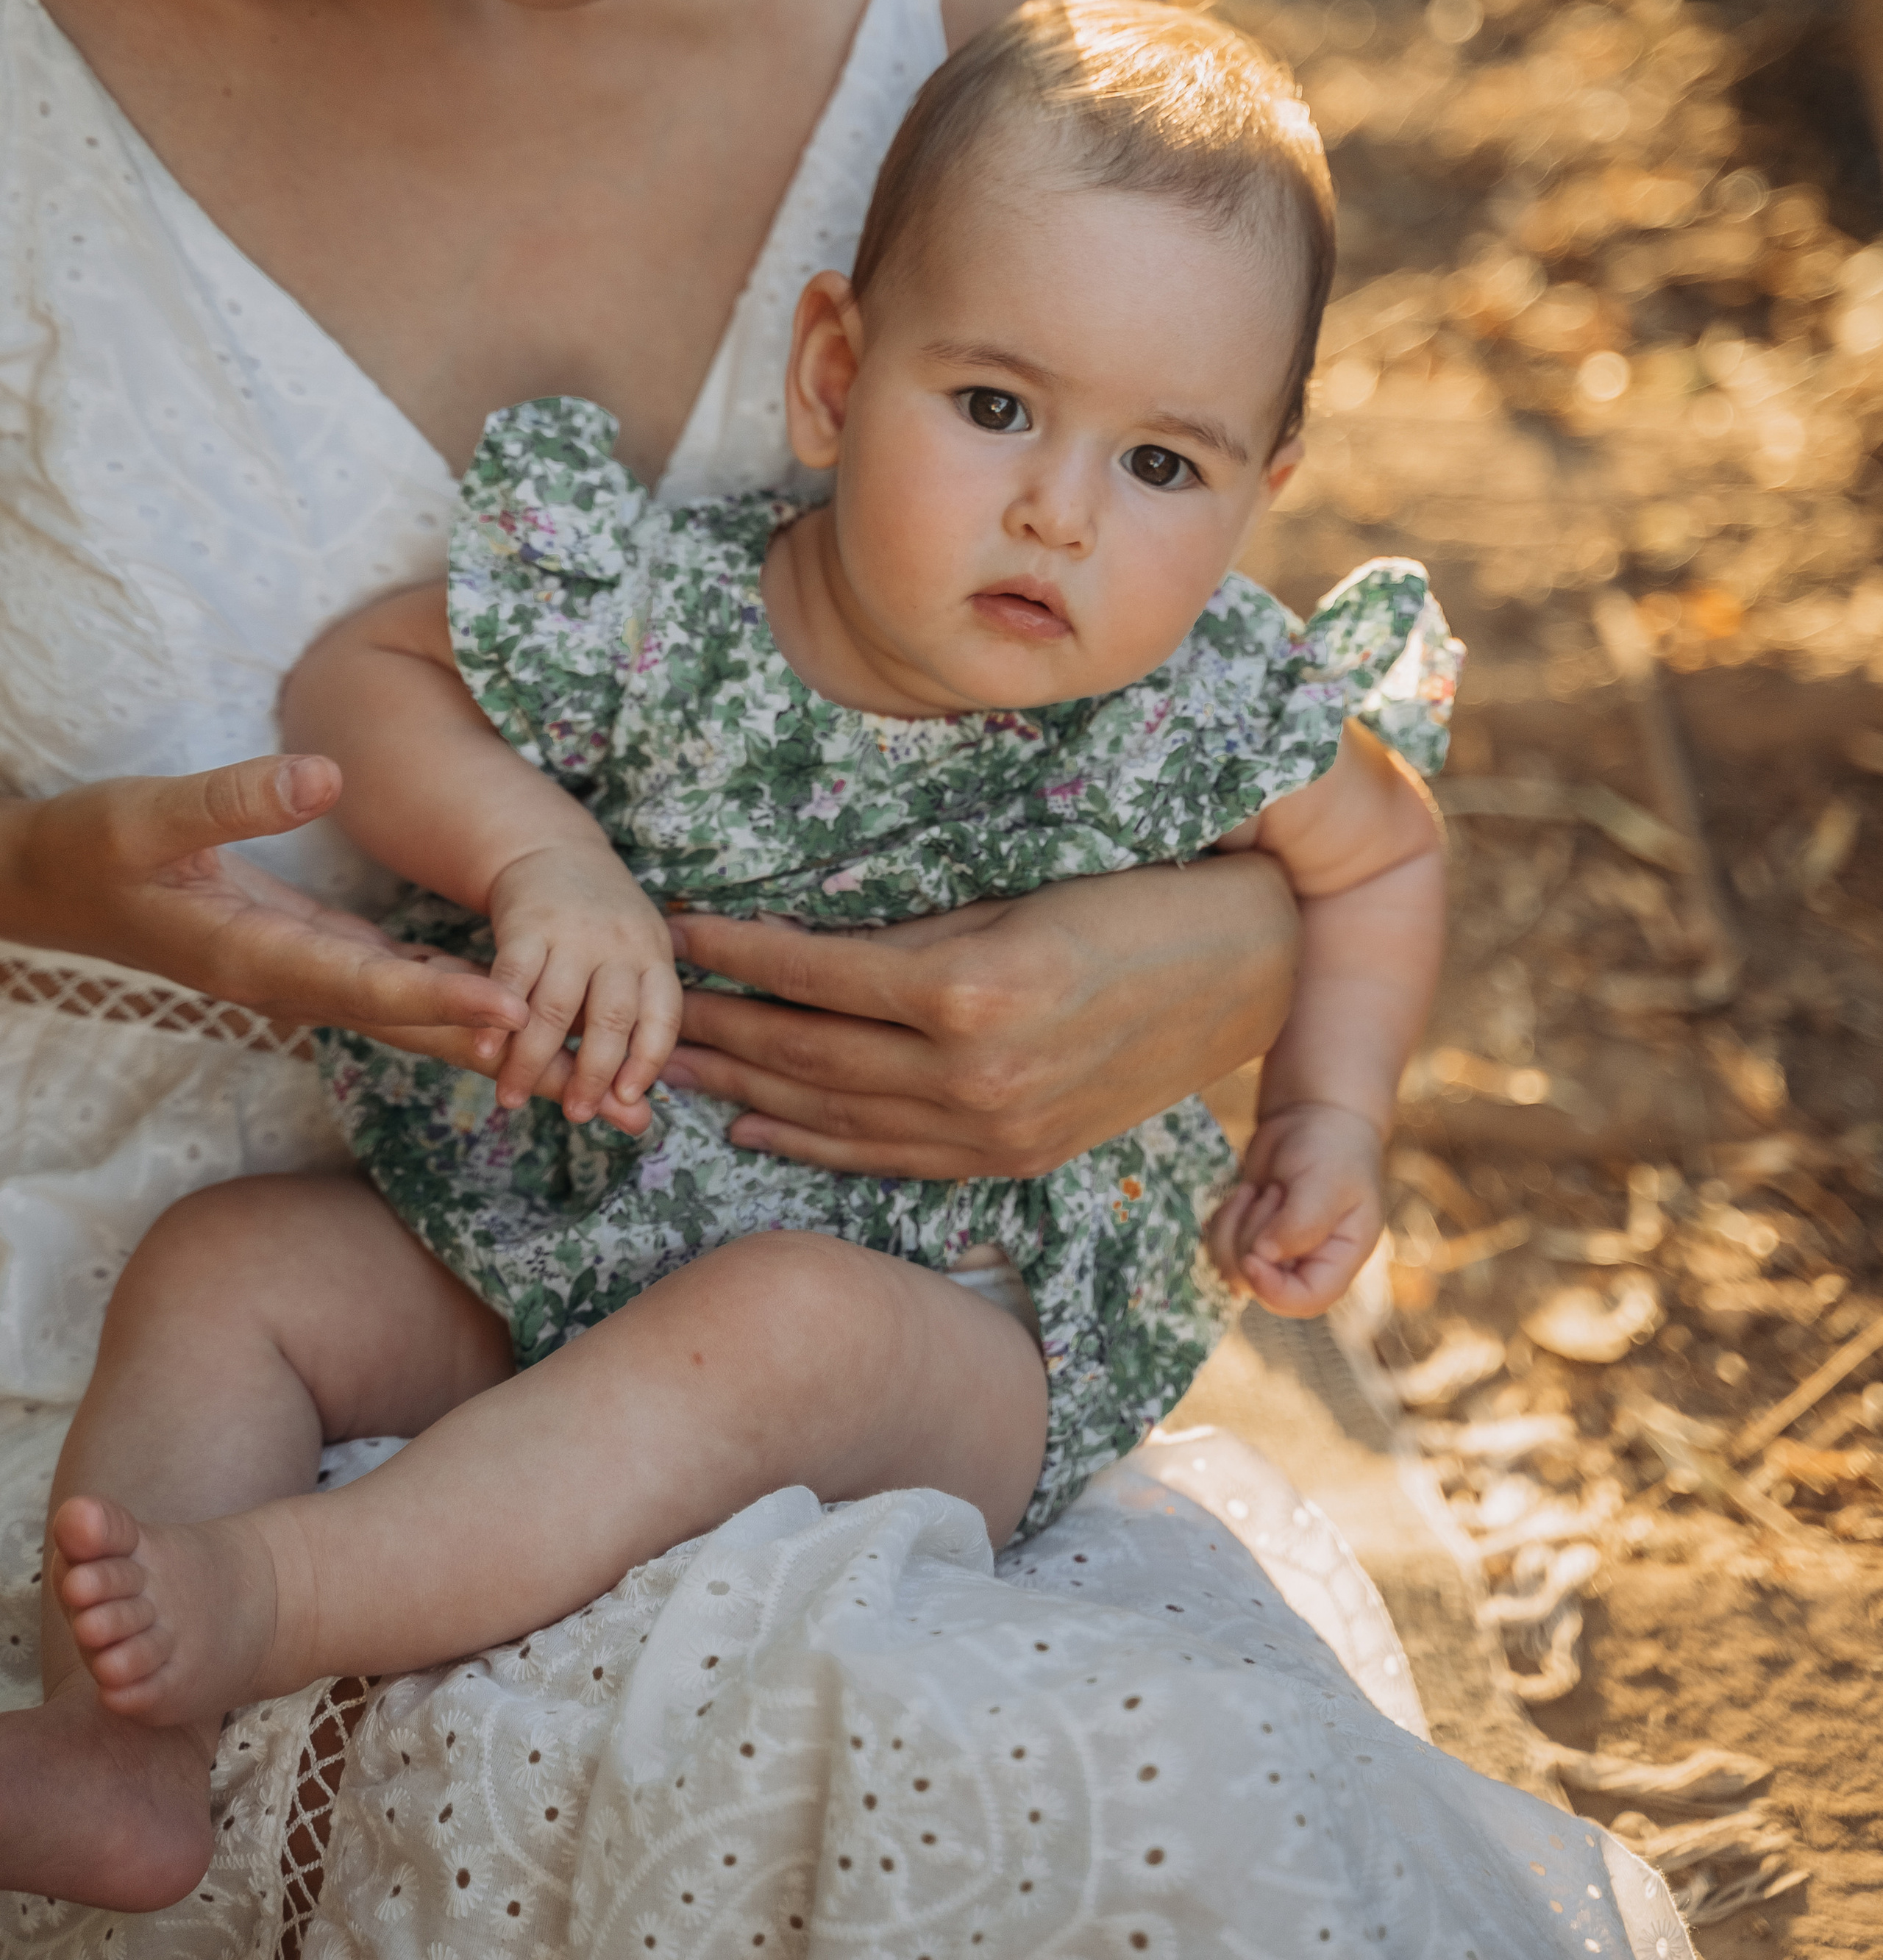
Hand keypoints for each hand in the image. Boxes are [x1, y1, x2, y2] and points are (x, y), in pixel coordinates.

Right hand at [0, 757, 527, 1046]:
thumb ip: (233, 798)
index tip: (512, 1007)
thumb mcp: (146, 813)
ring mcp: (298, 970)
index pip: (363, 986)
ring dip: (480, 1027)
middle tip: (579, 1067)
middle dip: (487, 1043)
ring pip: (404, 1010)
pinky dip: (446, 993)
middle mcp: (286, 978)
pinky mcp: (305, 951)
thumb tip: (323, 776)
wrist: (51, 885)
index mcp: (252, 956)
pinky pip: (390, 983)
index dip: (439, 998)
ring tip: (568, 1045)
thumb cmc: (91, 849)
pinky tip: (505, 994)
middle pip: (404, 1022)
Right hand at [480, 843, 682, 1131]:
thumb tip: (637, 1111)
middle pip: (611, 1018)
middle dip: (592, 1074)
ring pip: (556, 1006)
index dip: (648, 1061)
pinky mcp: (527, 923)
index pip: (663, 1016)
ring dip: (533, 1059)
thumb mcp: (630, 963)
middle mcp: (621, 944)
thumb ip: (629, 1029)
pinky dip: (496, 1018)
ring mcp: (574, 933)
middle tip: (574, 1117)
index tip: (630, 1104)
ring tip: (512, 1098)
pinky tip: (483, 1053)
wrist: (554, 853)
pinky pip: (511, 977)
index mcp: (654, 957)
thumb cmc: (598, 932)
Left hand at [658, 852, 1297, 1178]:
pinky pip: (890, 1158)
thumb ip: (911, 933)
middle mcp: (977, 1073)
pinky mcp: (1014, 1157)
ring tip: (671, 1064)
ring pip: (837, 1115)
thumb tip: (798, 944)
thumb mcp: (1014, 896)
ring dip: (745, 1088)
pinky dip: (813, 1145)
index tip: (672, 926)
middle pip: (809, 1054)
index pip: (815, 973)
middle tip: (643, 1007)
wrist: (1246, 969)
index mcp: (973, 989)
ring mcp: (997, 1129)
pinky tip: (754, 1126)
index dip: (734, 949)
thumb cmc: (1129, 900)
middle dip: (717, 1027)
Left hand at [1207, 1101, 1384, 1317]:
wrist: (1314, 1119)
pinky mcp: (1246, 1235)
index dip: (1273, 1290)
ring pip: (1232, 1266)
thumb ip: (1300, 1223)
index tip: (1254, 1256)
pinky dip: (1225, 1216)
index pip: (1305, 1300)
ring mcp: (1273, 1254)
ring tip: (1266, 1188)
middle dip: (1255, 1235)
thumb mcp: (1326, 1182)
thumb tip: (1262, 1256)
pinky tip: (1248, 1190)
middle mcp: (1304, 1265)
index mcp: (1337, 1260)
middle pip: (1259, 1283)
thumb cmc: (1332, 1149)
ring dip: (1238, 1223)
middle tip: (1277, 1191)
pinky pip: (1218, 1245)